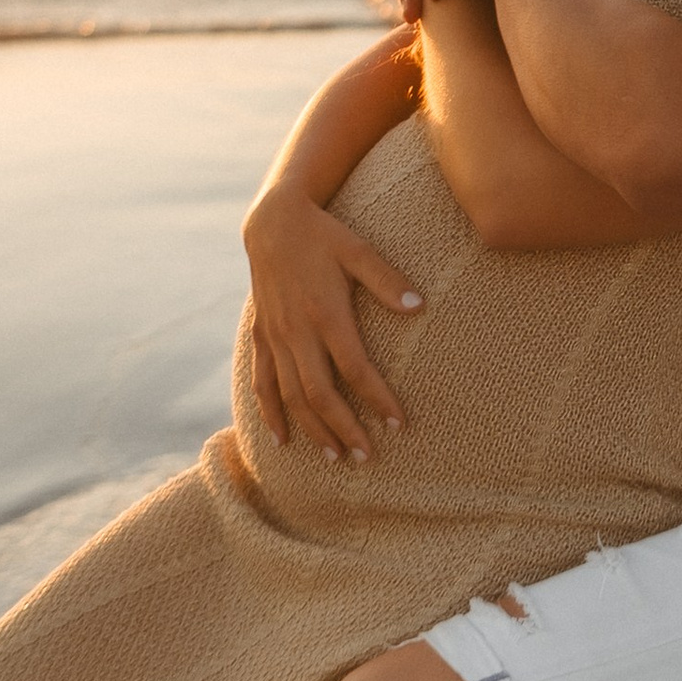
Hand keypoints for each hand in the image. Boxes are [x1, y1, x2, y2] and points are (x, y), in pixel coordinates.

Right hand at [243, 186, 421, 460]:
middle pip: (320, 393)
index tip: (399, 424)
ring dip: (312, 429)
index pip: (355, 369)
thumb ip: (387, 280)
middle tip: (366, 457)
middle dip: (343, 428)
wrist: (272, 223)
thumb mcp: (358, 250)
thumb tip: (420, 306)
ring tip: (334, 457)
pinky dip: (271, 412)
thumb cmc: (324, 235)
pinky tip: (282, 439)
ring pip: (291, 395)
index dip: (377, 399)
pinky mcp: (261, 336)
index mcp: (326, 314)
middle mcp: (297, 331)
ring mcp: (275, 337)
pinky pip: (263, 381)